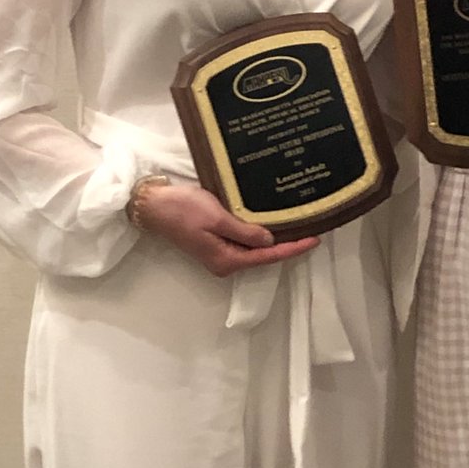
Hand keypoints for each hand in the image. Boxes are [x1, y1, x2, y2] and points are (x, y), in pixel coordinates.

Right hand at [131, 181, 319, 275]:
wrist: (153, 206)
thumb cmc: (183, 210)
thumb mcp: (217, 218)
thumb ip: (245, 231)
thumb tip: (270, 241)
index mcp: (227, 260)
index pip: (268, 256)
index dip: (293, 248)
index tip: (314, 239)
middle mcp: (225, 262)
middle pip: (264, 256)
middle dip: (287, 244)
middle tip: (312, 227)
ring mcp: (219, 253)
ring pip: (255, 248)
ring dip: (275, 238)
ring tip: (298, 224)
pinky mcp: (215, 242)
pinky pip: (244, 240)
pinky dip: (259, 232)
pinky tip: (271, 221)